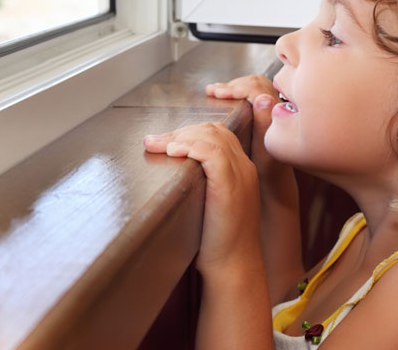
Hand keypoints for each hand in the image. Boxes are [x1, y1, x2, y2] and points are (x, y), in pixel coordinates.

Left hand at [143, 123, 261, 273]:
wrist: (233, 265)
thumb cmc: (217, 240)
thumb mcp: (212, 204)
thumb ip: (202, 183)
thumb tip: (174, 169)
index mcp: (242, 169)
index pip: (218, 134)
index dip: (190, 131)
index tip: (166, 141)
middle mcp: (244, 167)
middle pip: (213, 130)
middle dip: (180, 131)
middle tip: (153, 141)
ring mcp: (240, 176)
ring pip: (212, 136)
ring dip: (180, 136)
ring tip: (157, 145)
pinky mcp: (230, 186)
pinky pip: (213, 153)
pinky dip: (191, 146)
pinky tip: (173, 152)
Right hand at [206, 75, 280, 174]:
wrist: (277, 180)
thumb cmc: (268, 170)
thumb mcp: (263, 152)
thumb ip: (263, 124)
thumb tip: (263, 98)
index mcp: (280, 115)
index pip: (257, 89)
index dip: (235, 88)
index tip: (217, 94)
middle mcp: (281, 108)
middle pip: (256, 83)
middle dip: (233, 85)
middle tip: (213, 92)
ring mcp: (277, 108)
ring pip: (256, 86)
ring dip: (236, 86)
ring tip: (216, 92)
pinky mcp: (271, 111)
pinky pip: (256, 92)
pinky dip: (240, 91)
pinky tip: (226, 96)